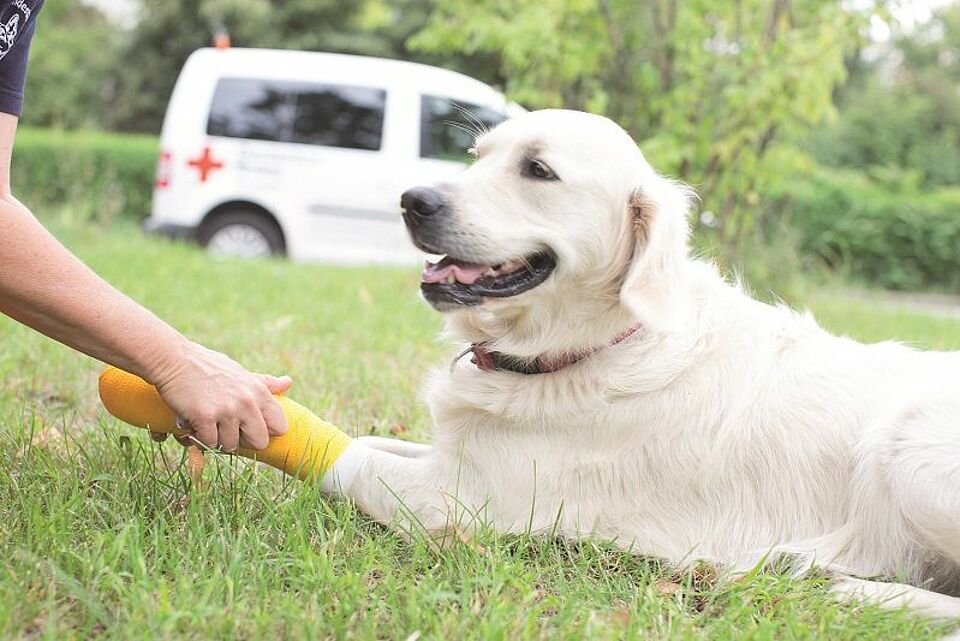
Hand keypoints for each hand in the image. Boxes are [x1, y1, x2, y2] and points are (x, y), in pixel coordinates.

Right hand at [148, 342, 290, 450]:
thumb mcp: (240, 372)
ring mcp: (226, 410)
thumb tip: (288, 383)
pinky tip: (193, 424)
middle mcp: (247, 402)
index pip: (280, 426)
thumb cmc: (207, 366)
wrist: (173, 359)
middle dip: (244, 441)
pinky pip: (209, 443)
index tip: (250, 427)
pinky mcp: (205, 417)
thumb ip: (263, 382)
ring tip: (208, 424)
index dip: (265, 431)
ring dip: (218, 440)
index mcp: (258, 391)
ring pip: (231, 446)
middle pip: (260, 442)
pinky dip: (200, 438)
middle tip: (227, 430)